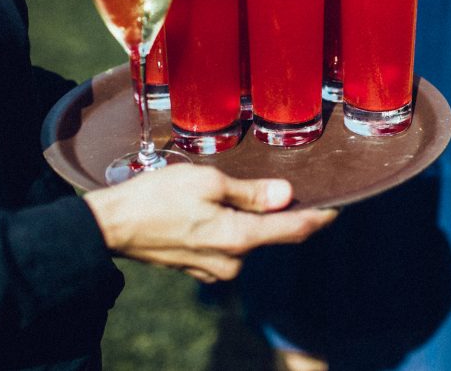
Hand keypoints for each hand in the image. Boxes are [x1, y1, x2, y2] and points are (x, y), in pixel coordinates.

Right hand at [83, 165, 336, 281]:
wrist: (111, 227)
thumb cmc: (157, 197)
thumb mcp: (208, 182)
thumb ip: (250, 192)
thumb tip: (286, 196)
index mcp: (239, 239)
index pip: (295, 231)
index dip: (320, 217)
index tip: (339, 205)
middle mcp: (232, 262)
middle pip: (270, 235)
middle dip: (280, 212)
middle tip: (286, 183)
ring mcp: (214, 270)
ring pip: (247, 240)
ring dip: (252, 219)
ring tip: (240, 190)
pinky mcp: (198, 268)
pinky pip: (227, 246)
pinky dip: (232, 228)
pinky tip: (217, 208)